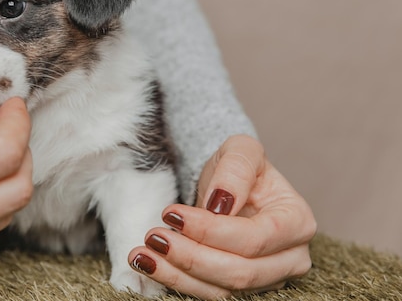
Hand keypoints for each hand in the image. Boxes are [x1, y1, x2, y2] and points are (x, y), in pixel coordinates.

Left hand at [128, 134, 315, 298]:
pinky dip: (176, 282)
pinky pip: (209, 294)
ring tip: (141, 254)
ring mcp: (268, 279)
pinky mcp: (241, 289)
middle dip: (192, 257)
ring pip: (223, 290)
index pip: (254, 238)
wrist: (227, 185)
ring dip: (178, 274)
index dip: (211, 231)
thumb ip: (235, 170)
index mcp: (297, 222)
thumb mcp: (240, 151)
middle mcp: (291, 258)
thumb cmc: (237, 167)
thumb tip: (220, 203)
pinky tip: (149, 264)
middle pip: (241, 272)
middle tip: (153, 236)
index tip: (171, 213)